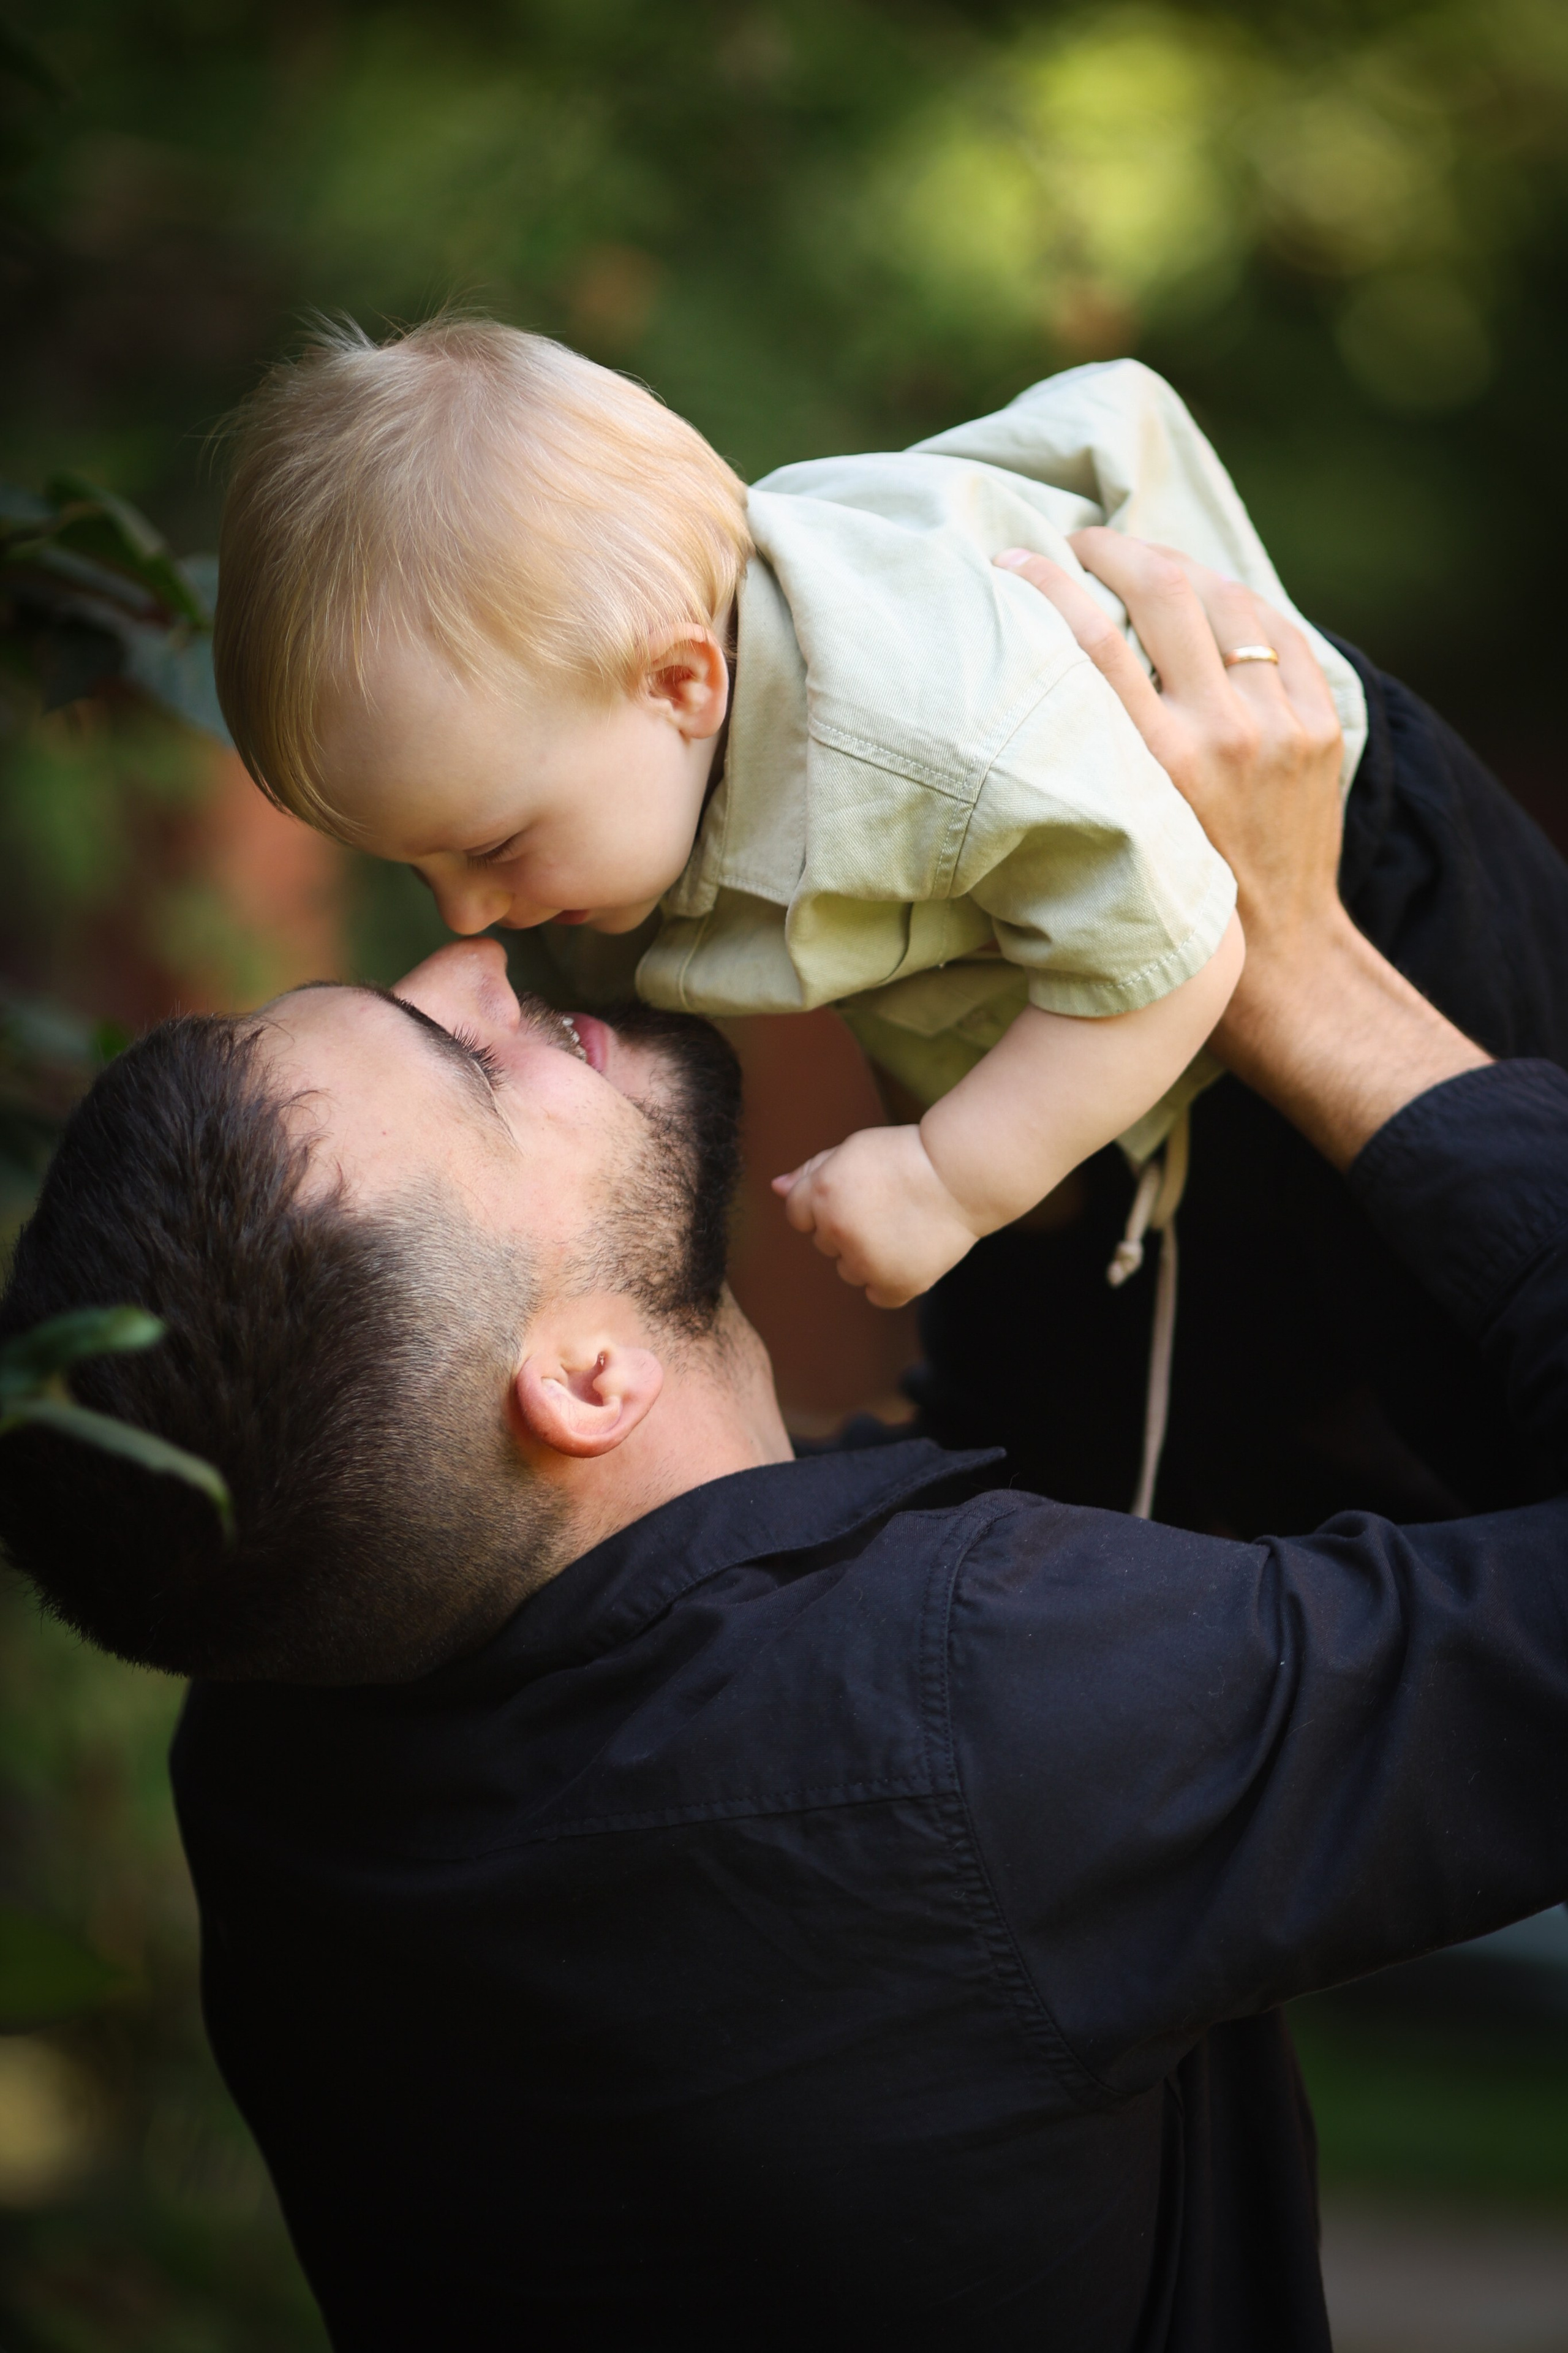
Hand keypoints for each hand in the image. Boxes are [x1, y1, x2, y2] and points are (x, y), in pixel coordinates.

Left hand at [772, 1124, 983, 1307]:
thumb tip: (776, 1188)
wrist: (961, 1175)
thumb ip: (810, 1171)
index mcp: (821, 1195)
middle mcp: (837, 1231)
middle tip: (887, 1205)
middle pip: (824, 1243)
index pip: (798, 1214)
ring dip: (867, 1256)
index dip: (827, 1202)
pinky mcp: (894, 1285)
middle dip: (846, 1227)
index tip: (858, 1192)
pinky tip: (909, 1252)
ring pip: (849, 1270)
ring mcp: (866, 1263)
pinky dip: (890, 1280)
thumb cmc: (906, 1157)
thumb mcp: (852, 1150)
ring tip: (902, 1226)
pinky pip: (877, 1293)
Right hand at [993, 534, 1488, 1166]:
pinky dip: (1240, 607)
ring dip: (1179, 570)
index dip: (1045, 583)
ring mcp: (1282, 724)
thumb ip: (1083, 763)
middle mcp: (1223, 733)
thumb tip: (1025, 692)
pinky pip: (1281, 631)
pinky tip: (1210, 604)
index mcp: (1158, 765)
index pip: (1090, 640)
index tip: (1012, 559)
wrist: (1279, 961)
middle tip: (1082, 546)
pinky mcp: (1321, 727)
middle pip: (1163, 591)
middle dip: (1113, 551)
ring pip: (1227, 598)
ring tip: (1145, 568)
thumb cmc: (1173, 911)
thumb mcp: (1114, 835)